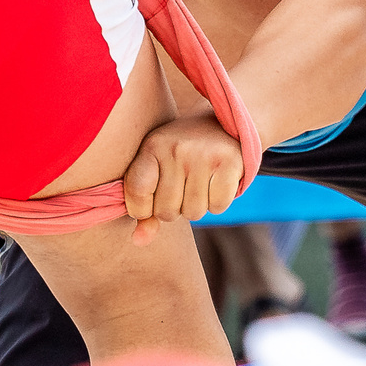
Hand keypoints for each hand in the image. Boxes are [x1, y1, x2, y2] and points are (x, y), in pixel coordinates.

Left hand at [122, 115, 246, 241]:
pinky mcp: (229, 163)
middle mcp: (176, 149)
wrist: (223, 124)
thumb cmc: (181, 154)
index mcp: (152, 146)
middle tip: (180, 189)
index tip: (150, 201)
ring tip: (198, 184)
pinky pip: (218, 207)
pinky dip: (217, 203)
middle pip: (166, 211)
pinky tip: (215, 183)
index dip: (141, 208)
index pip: (136, 193)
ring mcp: (204, 155)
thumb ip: (144, 207)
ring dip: (196, 207)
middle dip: (173, 209)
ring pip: (193, 213)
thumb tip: (138, 241)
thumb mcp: (157, 169)